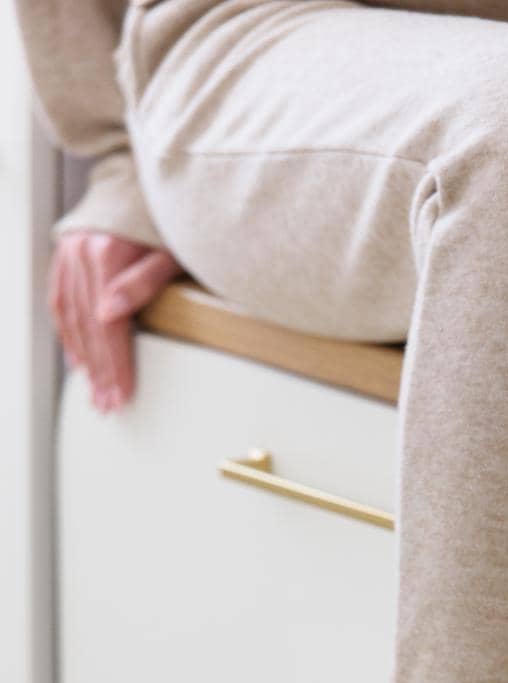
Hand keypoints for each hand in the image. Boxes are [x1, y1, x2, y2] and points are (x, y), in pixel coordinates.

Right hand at [48, 232, 180, 412]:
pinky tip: (77, 359)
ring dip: (83, 358)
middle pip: (88, 326)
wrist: (145, 175)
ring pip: (70, 316)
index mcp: (105, 253)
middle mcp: (79, 252)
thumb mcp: (169, 250)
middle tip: (108, 404)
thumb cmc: (168, 217)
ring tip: (94, 391)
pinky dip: (67, 331)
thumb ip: (142, 283)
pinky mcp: (66, 251)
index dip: (115, 364)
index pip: (108, 325)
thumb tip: (110, 316)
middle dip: (100, 371)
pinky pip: (60, 298)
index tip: (122, 394)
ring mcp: (68, 250)